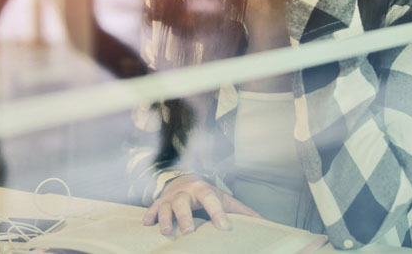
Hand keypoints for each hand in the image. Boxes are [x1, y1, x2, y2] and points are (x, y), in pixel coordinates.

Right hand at [142, 175, 262, 234]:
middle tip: (190, 233)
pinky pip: (152, 208)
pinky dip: (149, 216)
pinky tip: (146, 225)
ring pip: (166, 206)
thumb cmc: (207, 194)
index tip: (224, 228)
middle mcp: (185, 192)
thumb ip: (242, 211)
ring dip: (166, 219)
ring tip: (167, 232)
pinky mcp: (159, 202)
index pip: (211, 200)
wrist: (182, 178)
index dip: (217, 213)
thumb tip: (265, 223)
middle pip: (183, 202)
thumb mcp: (224, 199)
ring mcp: (170, 197)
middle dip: (186, 217)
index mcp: (204, 189)